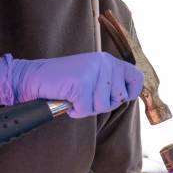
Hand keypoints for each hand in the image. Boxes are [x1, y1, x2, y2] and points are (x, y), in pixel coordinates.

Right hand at [0, 52, 142, 117]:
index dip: (131, 92)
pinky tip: (67, 99)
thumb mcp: (94, 77)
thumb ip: (111, 82)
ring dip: (87, 107)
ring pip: (103, 106)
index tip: (119, 97)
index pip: (137, 78)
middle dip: (103, 104)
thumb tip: (129, 95)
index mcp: (109, 61)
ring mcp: (93, 73)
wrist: (35, 78)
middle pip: (119, 98)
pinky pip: (86, 110)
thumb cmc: (65, 82)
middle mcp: (104, 63)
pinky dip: (75, 111)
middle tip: (85, 94)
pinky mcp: (81, 84)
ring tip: (75, 95)